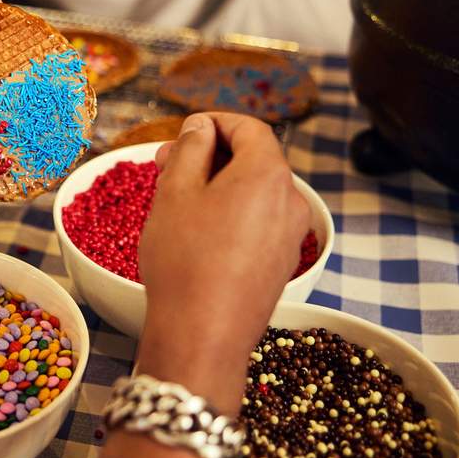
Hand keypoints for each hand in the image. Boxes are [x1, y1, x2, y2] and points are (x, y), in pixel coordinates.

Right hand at [136, 113, 308, 415]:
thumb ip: (191, 148)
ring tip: (177, 199)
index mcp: (268, 173)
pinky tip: (198, 230)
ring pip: (254, 192)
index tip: (181, 133)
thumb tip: (201, 127)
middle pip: (253, 159)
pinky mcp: (282, 262)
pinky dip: (231, 212)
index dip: (213, 122)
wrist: (204, 335)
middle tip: (167, 164)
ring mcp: (291, 234)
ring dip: (219, 185)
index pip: (248, 127)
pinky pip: (258, 221)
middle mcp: (291, 200)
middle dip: (211, 155)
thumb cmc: (185, 260)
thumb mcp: (176, 191)